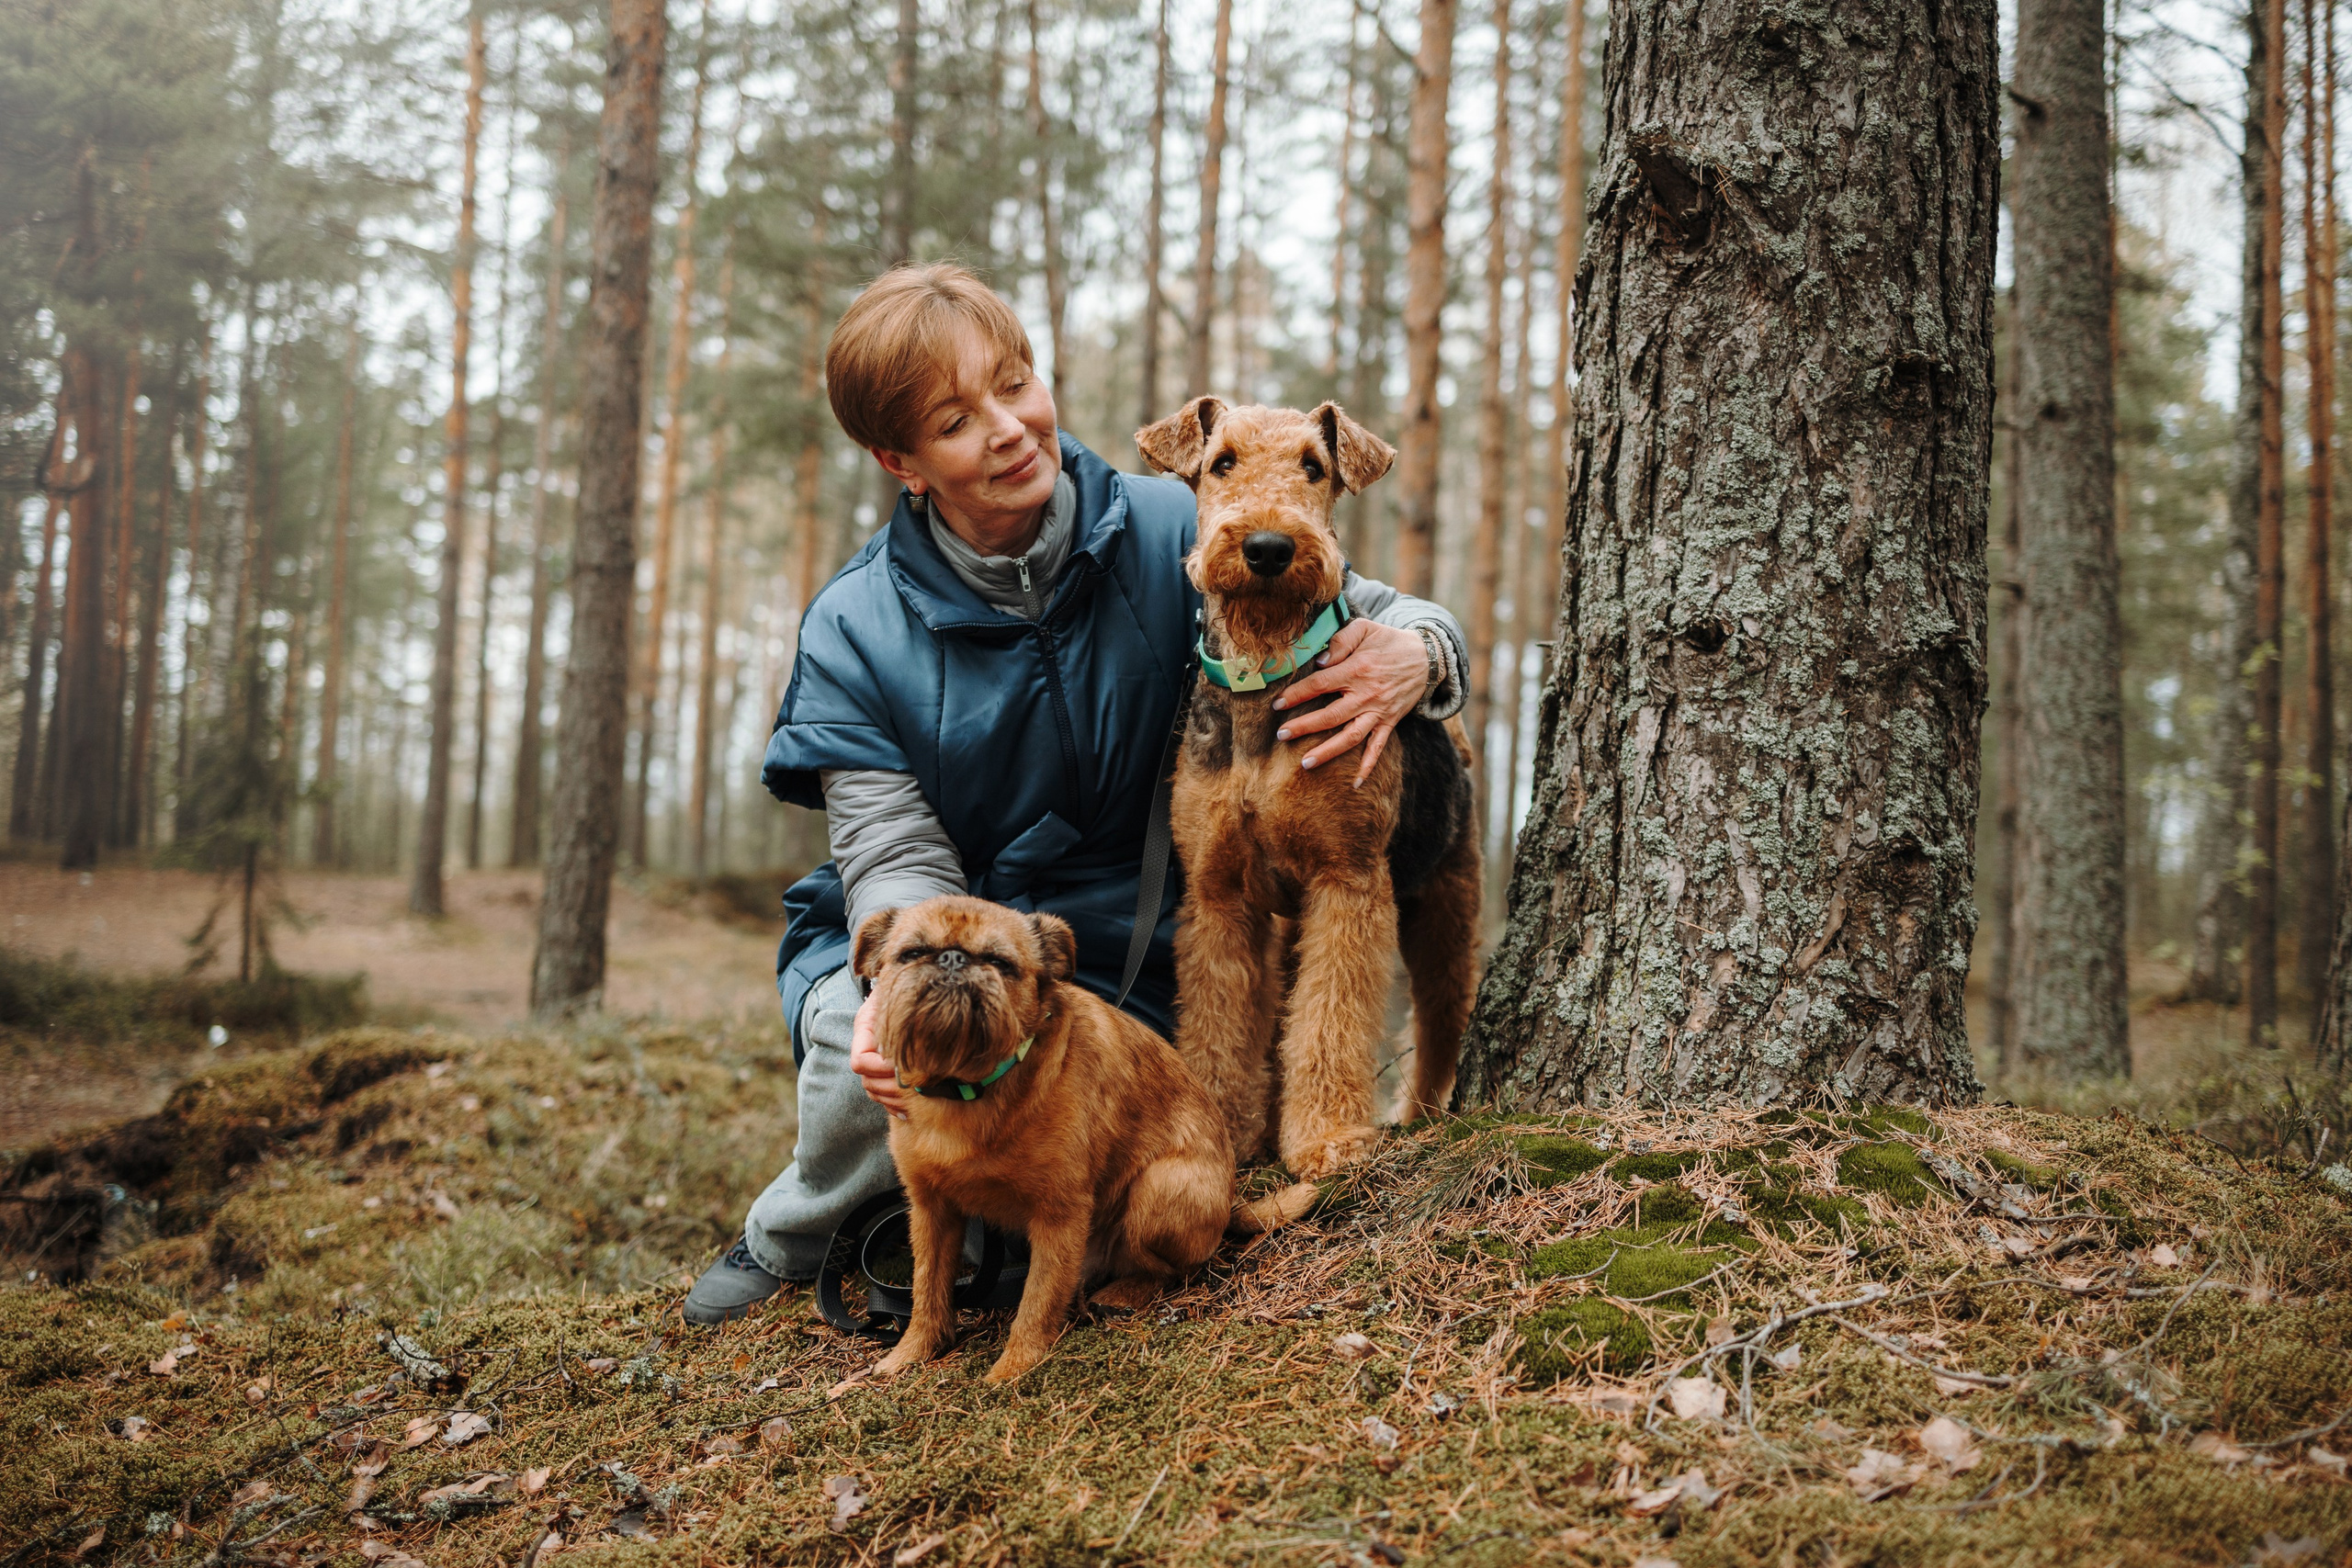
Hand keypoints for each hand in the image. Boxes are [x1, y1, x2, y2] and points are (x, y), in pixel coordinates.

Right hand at [848, 991, 909, 1118]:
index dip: (879, 1069)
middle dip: (891, 1089)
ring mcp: (874, 1062)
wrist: (908, 984)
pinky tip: (910, 1111)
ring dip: (893, 1100)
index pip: (861, 1061)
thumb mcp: (894, 993)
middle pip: (868, 1081)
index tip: (900, 1069)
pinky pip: (882, 1097)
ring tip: (915, 1103)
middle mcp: (866, 1048)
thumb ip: (893, 1007)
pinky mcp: (884, 1072)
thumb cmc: (904, 987)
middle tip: (916, 1089)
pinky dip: (894, 1106)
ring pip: (874, 1091)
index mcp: (864, 1031)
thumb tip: (901, 1028)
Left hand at [1270, 619, 1430, 784]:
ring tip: (1306, 763)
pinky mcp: (1390, 722)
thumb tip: (1320, 661)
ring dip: (1328, 751)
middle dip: (1304, 726)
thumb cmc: (1389, 641)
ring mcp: (1379, 711)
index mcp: (1357, 670)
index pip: (1320, 684)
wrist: (1426, 657)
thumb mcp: (1365, 629)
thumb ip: (1341, 641)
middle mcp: (1367, 694)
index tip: (1277, 704)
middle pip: (1330, 715)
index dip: (1297, 694)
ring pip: (1350, 736)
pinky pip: (1378, 747)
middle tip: (1281, 734)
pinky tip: (1355, 783)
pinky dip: (1368, 766)